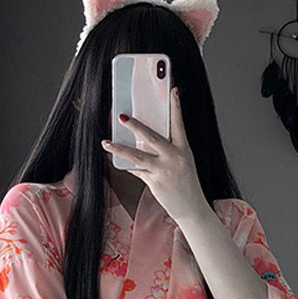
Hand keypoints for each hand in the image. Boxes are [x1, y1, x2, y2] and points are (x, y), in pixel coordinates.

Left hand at [101, 86, 209, 223]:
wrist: (191, 208)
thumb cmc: (186, 183)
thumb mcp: (183, 162)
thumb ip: (168, 150)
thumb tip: (145, 141)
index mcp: (183, 149)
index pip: (179, 124)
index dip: (176, 107)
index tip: (173, 90)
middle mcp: (174, 158)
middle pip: (151, 138)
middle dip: (135, 126)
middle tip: (122, 116)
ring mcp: (163, 171)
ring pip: (137, 156)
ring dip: (119, 148)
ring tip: (106, 142)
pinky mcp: (154, 182)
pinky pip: (137, 171)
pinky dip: (128, 166)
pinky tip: (118, 161)